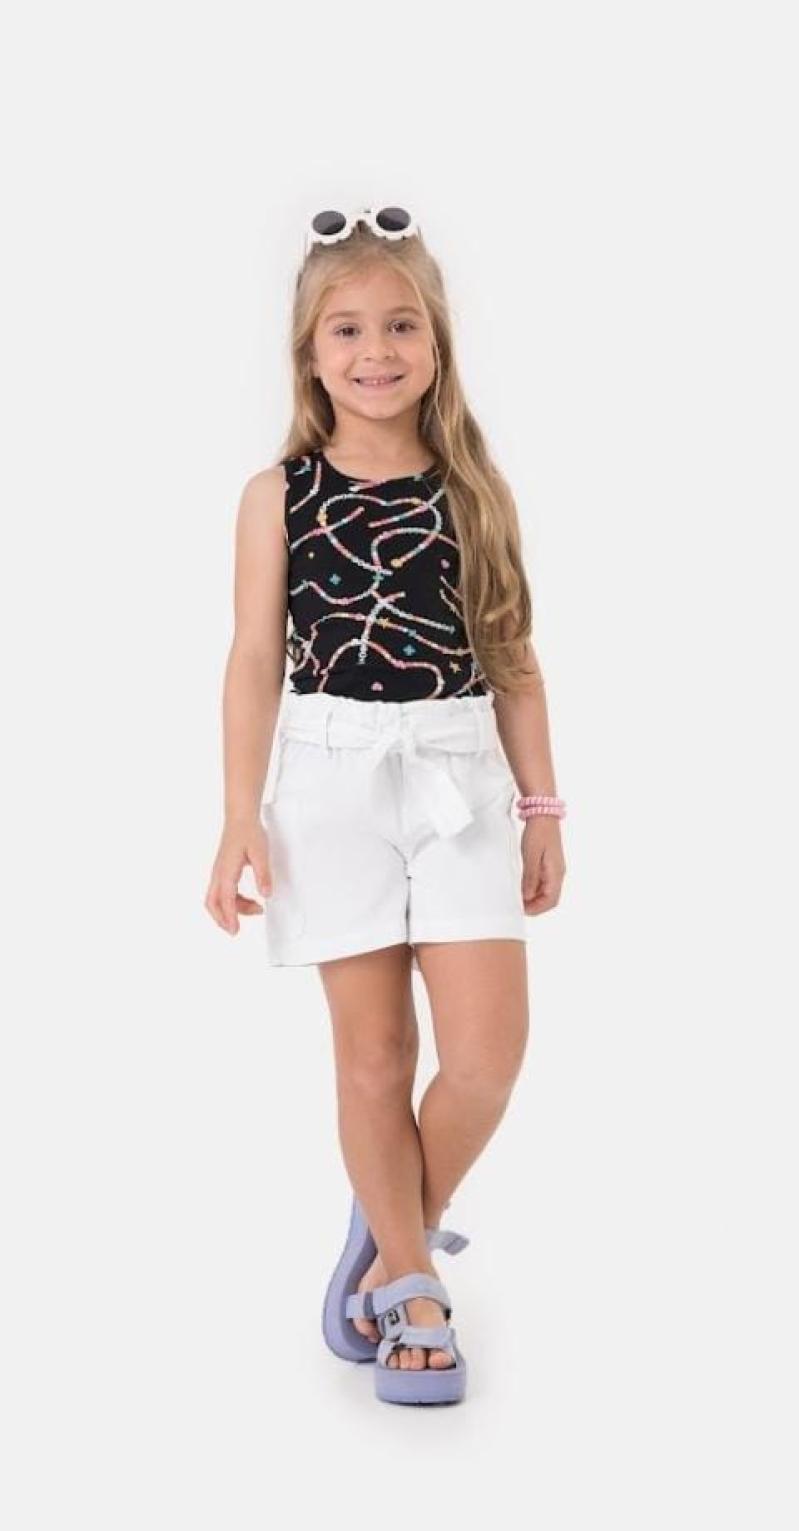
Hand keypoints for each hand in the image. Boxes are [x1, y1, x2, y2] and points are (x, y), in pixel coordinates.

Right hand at [204, 815, 272, 934]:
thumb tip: (266, 894)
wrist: (240, 817)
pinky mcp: (222, 870)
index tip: (235, 930)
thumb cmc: (248, 832)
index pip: (225, 899)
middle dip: (222, 919)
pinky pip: (222, 892)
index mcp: (226, 870)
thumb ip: (263, 874)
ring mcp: (219, 872)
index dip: (230, 917)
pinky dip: (233, 901)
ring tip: (255, 910)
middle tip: (236, 929)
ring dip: (232, 909)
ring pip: (217, 899)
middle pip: (212, 903)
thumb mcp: (261, 853)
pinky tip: (249, 900)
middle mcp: (218, 873)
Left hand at [520, 814, 565, 914]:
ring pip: (546, 891)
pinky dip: (533, 887)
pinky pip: (543, 882)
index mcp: (556, 873)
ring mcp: (554, 869)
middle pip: (549, 898)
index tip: (522, 910)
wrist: (543, 814)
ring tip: (517, 897)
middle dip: (535, 905)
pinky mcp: (548, 864)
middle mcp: (558, 873)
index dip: (537, 909)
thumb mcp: (531, 855)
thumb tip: (527, 897)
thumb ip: (530, 877)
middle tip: (517, 905)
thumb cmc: (538, 833)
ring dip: (533, 897)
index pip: (551, 900)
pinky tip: (521, 885)